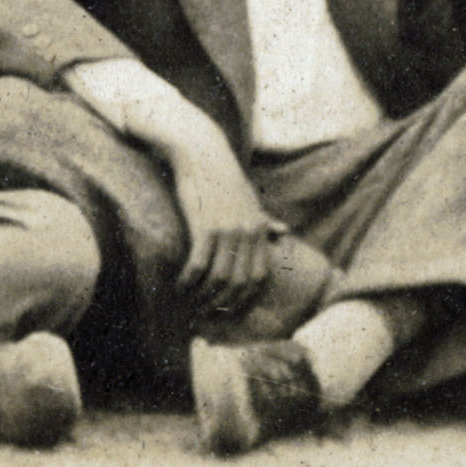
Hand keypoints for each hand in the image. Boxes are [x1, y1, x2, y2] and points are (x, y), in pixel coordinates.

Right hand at [163, 136, 284, 314]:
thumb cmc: (223, 176)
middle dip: (222, 304)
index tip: (228, 310)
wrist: (201, 152)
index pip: (258, 278)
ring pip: (219, 278)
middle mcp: (248, 234)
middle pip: (240, 283)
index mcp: (259, 230)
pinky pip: (199, 264)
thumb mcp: (250, 200)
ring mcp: (228, 231)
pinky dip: (189, 280)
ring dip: (203, 296)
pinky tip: (180, 286)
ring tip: (190, 303)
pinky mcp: (205, 226)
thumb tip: (285, 233)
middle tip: (206, 314)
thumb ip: (265, 221)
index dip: (245, 300)